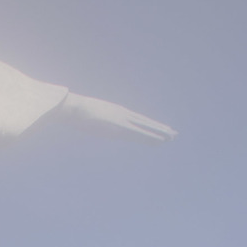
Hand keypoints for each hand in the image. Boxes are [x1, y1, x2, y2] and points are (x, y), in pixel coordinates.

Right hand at [58, 92, 174, 142]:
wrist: (73, 107)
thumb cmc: (76, 112)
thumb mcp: (87, 117)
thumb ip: (93, 120)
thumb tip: (90, 122)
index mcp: (116, 114)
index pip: (136, 121)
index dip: (148, 125)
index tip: (159, 129)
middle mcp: (123, 115)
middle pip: (145, 123)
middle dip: (159, 128)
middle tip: (173, 134)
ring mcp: (122, 119)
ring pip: (145, 127)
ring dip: (159, 132)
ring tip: (172, 137)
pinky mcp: (119, 125)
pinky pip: (139, 132)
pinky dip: (150, 136)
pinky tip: (160, 139)